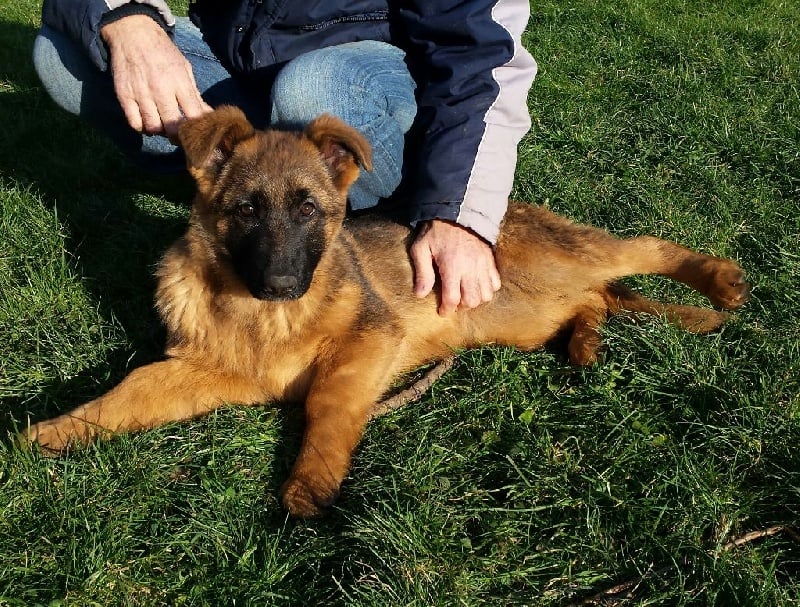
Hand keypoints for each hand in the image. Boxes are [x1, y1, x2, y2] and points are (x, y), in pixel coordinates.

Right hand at [101, 15, 211, 140]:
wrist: (133, 33)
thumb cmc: (163, 52)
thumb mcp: (184, 68)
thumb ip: (194, 94)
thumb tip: (208, 115)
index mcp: (179, 82)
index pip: (194, 114)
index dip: (197, 128)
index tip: (197, 132)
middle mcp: (160, 90)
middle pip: (172, 127)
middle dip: (178, 136)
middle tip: (179, 135)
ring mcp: (141, 94)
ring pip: (153, 128)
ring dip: (159, 132)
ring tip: (162, 126)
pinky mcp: (124, 95)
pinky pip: (134, 122)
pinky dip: (141, 127)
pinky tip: (146, 121)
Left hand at [410, 219, 500, 315]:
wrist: (458, 211)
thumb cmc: (436, 231)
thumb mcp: (421, 248)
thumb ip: (422, 272)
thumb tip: (420, 295)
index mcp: (452, 266)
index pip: (452, 298)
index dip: (446, 309)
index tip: (442, 312)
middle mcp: (470, 268)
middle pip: (472, 300)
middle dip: (462, 306)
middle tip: (453, 302)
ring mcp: (483, 264)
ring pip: (486, 295)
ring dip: (476, 300)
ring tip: (465, 295)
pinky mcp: (491, 260)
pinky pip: (496, 283)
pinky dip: (488, 289)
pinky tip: (477, 285)